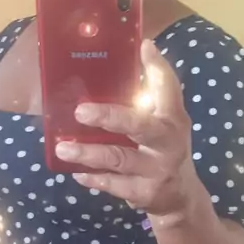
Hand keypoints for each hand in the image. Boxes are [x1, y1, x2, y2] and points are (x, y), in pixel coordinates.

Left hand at [55, 40, 195, 217]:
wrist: (180, 196)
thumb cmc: (163, 148)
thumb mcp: (164, 123)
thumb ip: (148, 99)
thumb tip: (119, 62)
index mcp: (173, 119)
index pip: (170, 89)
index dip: (159, 68)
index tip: (145, 46)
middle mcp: (168, 142)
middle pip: (138, 126)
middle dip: (108, 117)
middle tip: (80, 112)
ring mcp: (156, 169)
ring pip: (118, 158)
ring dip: (88, 153)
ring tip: (63, 148)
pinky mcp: (144, 193)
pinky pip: (112, 184)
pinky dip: (93, 178)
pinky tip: (75, 171)